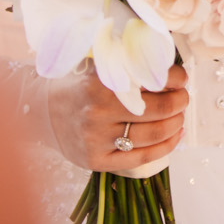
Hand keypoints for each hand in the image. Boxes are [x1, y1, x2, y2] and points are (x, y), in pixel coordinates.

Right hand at [48, 62, 187, 171]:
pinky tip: (176, 135)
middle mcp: (99, 112)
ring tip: (179, 115)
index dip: (176, 78)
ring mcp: (98, 139)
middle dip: (180, 101)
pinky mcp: (98, 161)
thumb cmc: (76, 85)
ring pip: (155, 134)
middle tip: (183, 97)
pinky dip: (167, 146)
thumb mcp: (97, 65)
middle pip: (160, 109)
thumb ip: (127, 62)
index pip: (154, 80)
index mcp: (101, 82)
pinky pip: (143, 156)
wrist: (40, 113)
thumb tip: (168, 63)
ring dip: (176, 123)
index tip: (182, 78)